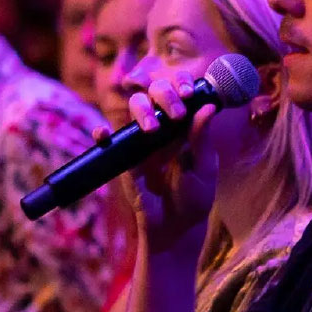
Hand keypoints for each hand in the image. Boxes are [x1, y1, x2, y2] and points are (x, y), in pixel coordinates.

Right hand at [93, 70, 217, 250]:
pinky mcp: (124, 156)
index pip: (181, 93)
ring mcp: (142, 139)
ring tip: (150, 129)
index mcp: (186, 126)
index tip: (189, 92)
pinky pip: (109, 140)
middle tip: (175, 113)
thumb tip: (210, 106)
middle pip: (156, 93)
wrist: (174, 226)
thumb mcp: (204, 168)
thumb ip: (202, 137)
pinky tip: (102, 134)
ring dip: (141, 110)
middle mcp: (163, 126)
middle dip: (164, 95)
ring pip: (134, 107)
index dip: (182, 85)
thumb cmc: (195, 197)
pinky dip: (102, 134)